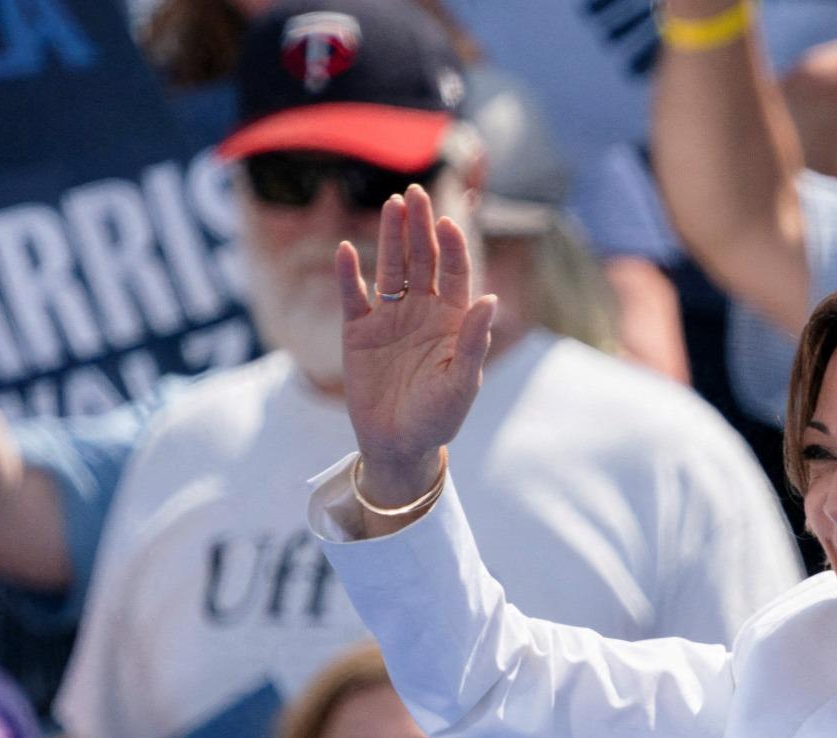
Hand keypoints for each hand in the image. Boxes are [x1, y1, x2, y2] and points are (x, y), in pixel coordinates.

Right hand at [337, 185, 496, 505]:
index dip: (452, 246)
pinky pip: (352, 296)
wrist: (400, 444)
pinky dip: (348, 275)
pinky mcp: (357, 331)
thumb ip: (475, 341)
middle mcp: (422, 310)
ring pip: (390, 268)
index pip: (454, 272)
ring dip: (390, 238)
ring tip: (391, 205)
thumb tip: (491, 297)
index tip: (448, 223)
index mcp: (452, 319)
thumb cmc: (439, 416)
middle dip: (419, 227)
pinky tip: (345, 251)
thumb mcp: (462, 381)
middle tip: (414, 194)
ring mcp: (389, 317)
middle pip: (421, 259)